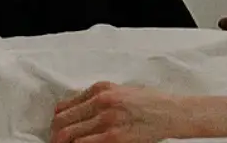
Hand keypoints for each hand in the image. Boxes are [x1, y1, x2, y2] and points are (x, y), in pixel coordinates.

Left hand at [52, 82, 188, 142]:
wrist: (171, 113)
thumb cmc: (150, 102)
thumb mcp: (121, 91)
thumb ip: (98, 98)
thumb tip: (74, 109)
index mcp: (101, 89)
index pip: (64, 106)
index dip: (56, 120)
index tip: (57, 127)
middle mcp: (101, 102)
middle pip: (61, 120)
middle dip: (55, 133)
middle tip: (56, 141)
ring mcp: (106, 120)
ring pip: (67, 134)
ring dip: (62, 142)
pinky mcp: (113, 137)